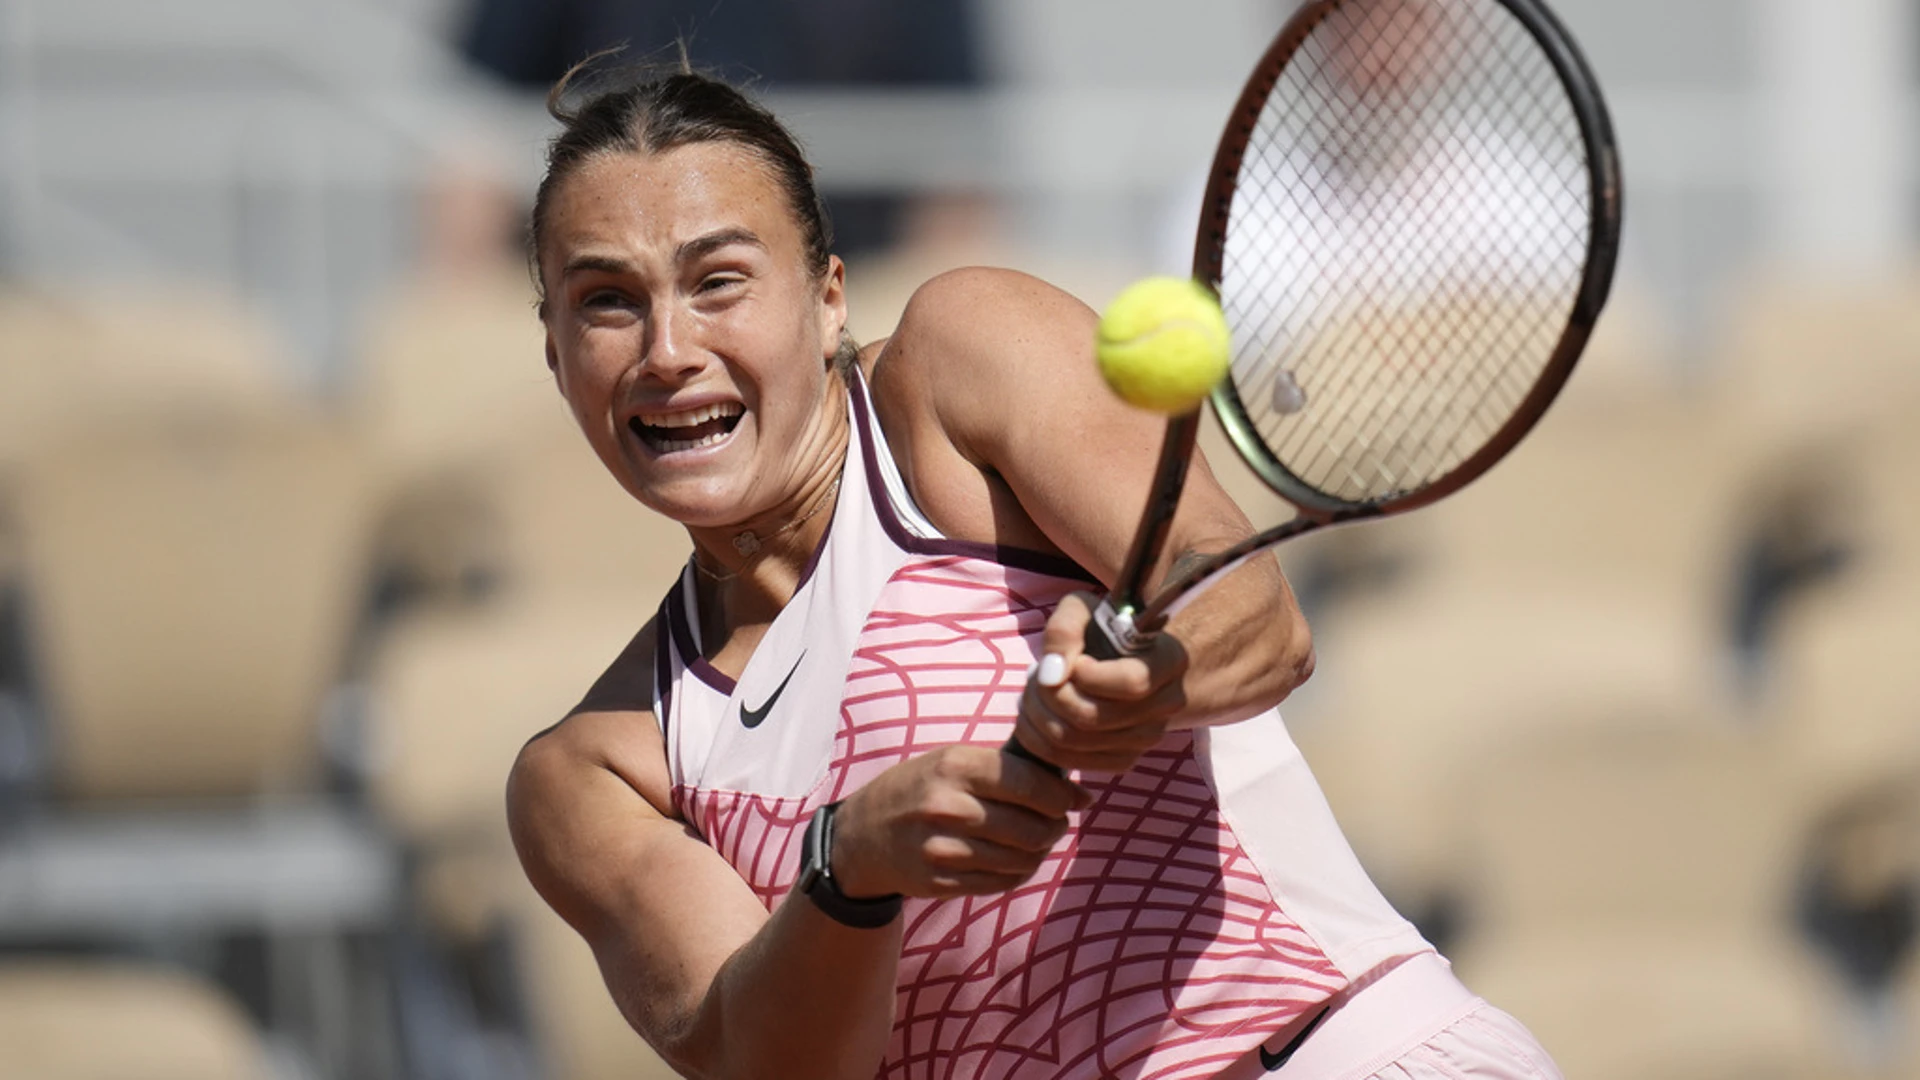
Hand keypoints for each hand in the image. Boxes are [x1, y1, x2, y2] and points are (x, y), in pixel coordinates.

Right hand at [830, 745, 1089, 899]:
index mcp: (954, 766)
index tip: (1075, 798)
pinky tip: (1014, 858)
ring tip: (1038, 840)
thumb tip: (1070, 787)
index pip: (1030, 784)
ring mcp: (941, 848)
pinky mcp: (941, 881)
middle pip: (1032, 827)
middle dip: (1055, 826)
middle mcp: (947, 806)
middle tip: (1057, 821)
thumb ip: (1004, 767)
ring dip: (1040, 851)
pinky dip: (1018, 871)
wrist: (863, 835)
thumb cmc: (920, 788)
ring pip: (1021, 858)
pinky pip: (1001, 881)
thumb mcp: (951, 760)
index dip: (1062, 795)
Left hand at [1011, 592, 1188, 772]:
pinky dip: (1041, 742)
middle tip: (1034, 675)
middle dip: (1049, 696)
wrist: (1113, 658)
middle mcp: (1167, 704)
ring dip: (1038, 717)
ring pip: (1077, 742)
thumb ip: (1064, 630)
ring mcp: (1148, 737)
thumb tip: (1051, 676)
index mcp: (1169, 660)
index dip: (1089, 676)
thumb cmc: (1098, 628)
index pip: (1133, 682)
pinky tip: (1036, 716)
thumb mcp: (1081, 610)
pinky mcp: (1124, 759)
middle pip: (1095, 717)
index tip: (1074, 662)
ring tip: (1032, 693)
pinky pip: (1073, 762)